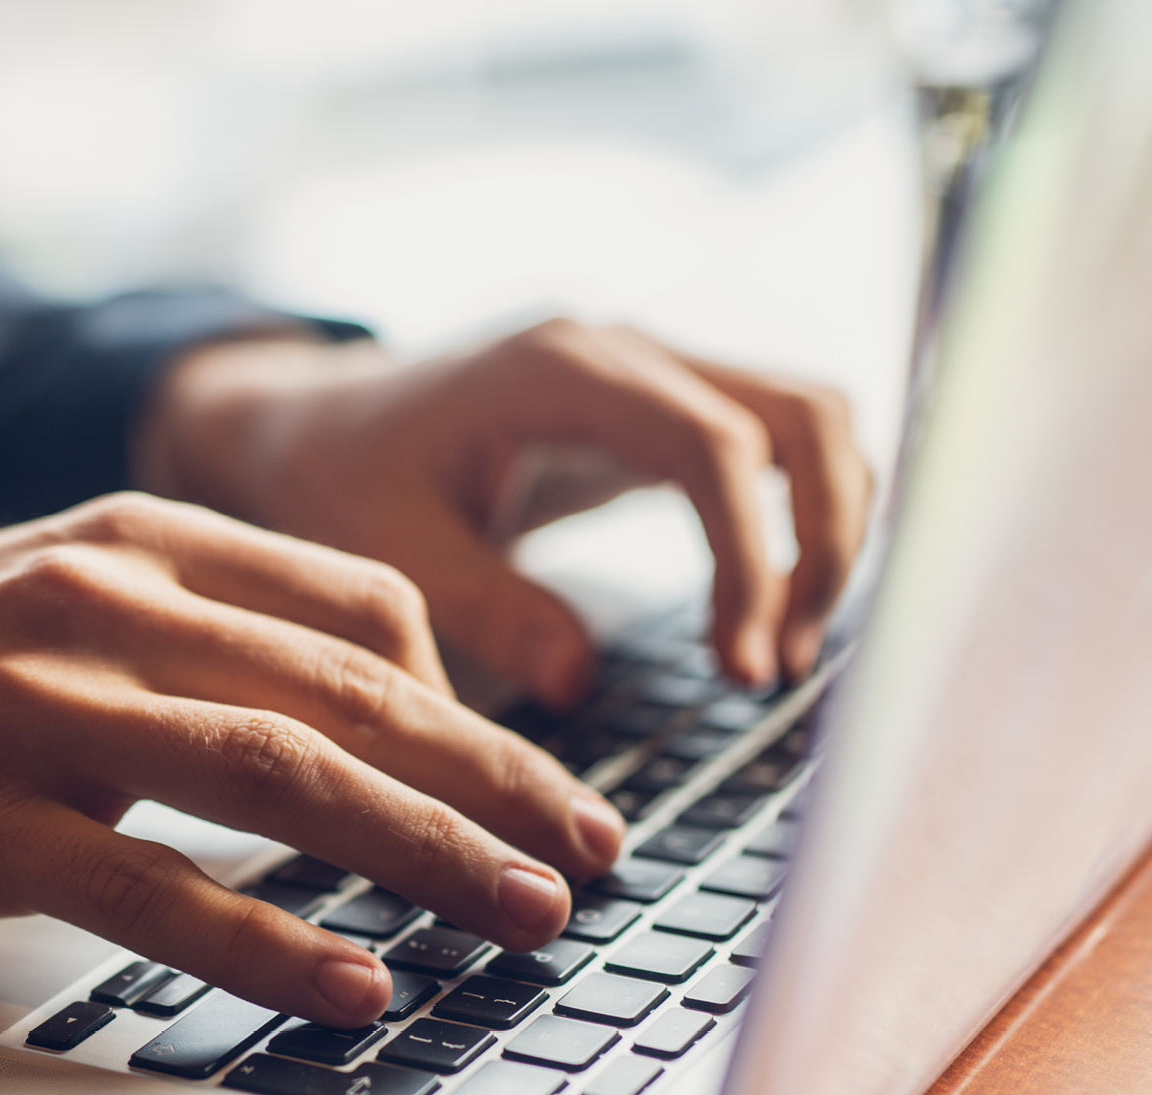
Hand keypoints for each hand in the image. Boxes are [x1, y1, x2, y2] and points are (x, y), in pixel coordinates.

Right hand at [0, 496, 625, 1025]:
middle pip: (350, 692)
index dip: (475, 703)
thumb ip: (200, 640)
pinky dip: (269, 943)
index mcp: (139, 537)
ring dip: (422, 853)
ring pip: (278, 775)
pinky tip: (356, 988)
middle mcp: (101, 596)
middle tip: (594, 853)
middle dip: (495, 780)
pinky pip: (153, 886)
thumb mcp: (57, 611)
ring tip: (525, 917)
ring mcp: (33, 699)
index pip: (363, 606)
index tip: (540, 782)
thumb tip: (357, 725)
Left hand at [143, 319, 871, 706]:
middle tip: (780, 665)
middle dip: (823, 542)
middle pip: (801, 412)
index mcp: (559, 371)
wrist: (326, 425)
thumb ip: (483, 606)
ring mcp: (652, 370)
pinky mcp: (660, 408)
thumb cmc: (346, 479)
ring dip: (830, 528)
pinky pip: (776, 441)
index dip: (751, 557)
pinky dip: (803, 515)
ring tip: (783, 648)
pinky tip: (773, 603)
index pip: (712, 445)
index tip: (740, 665)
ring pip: (809, 417)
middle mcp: (625, 351)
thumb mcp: (390, 547)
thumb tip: (576, 683)